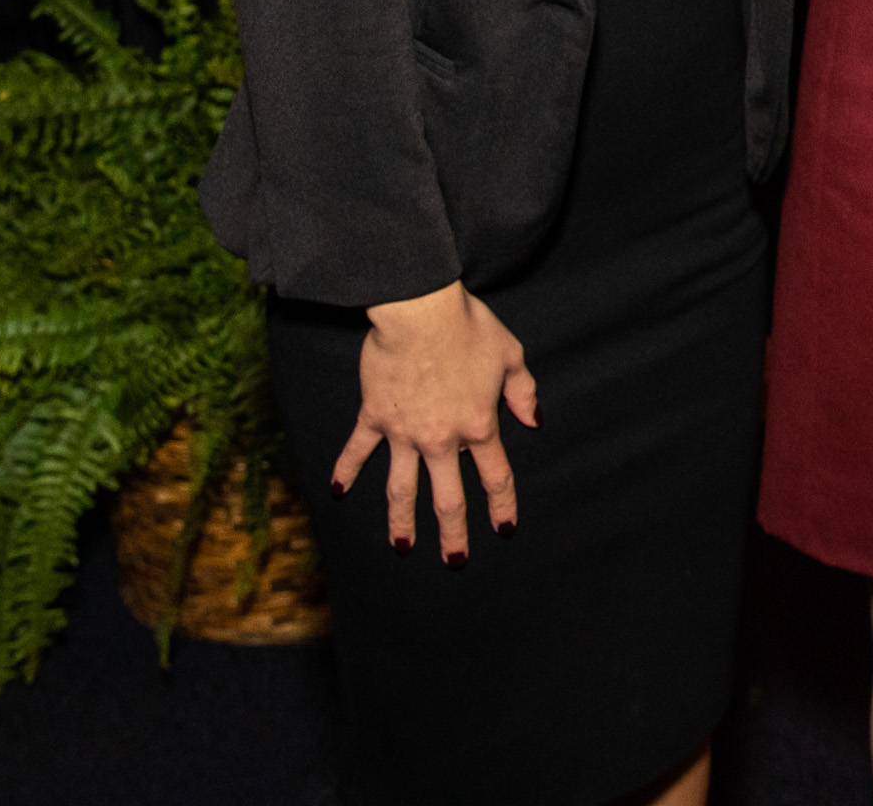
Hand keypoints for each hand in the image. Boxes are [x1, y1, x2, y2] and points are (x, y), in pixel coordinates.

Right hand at [332, 282, 537, 559]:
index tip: (504, 530)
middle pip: (448, 498)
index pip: (495, 477)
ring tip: (402, 547)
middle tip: (455, 561)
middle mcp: (441, 438)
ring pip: (402, 489)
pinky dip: (347, 470)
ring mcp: (405, 432)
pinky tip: (338, 491)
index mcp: (479, 425)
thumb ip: (523, 392)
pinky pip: (358, 450)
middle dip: (453, 535)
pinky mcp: (375, 417)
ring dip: (401, 521)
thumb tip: (534, 421)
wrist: (419, 311)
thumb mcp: (510, 354)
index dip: (502, 506)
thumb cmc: (468, 326)